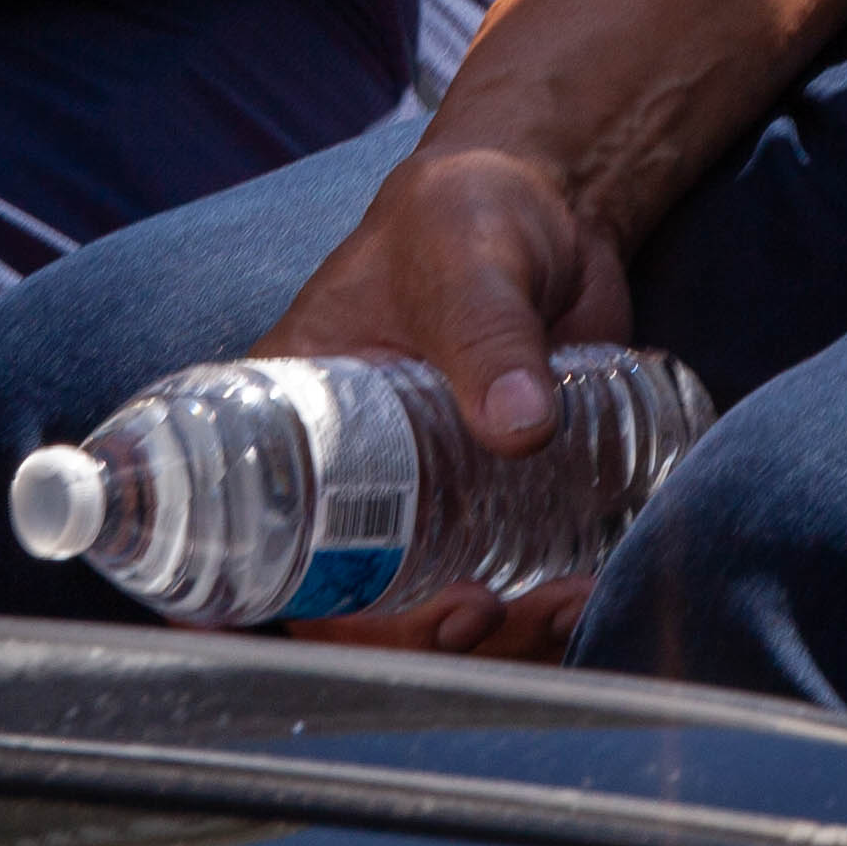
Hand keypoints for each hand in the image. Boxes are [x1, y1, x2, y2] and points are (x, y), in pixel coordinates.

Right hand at [256, 138, 638, 659]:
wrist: (557, 208)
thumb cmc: (475, 209)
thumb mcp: (469, 257)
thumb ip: (490, 329)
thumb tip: (521, 428)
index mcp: (296, 412)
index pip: (262, 532)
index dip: (293, 605)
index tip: (358, 631)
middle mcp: (348, 470)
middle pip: (352, 597)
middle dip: (414, 637)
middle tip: (482, 614)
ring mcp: (424, 493)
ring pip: (433, 601)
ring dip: (495, 634)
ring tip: (561, 605)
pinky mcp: (496, 498)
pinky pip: (503, 578)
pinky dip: (539, 607)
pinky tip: (584, 592)